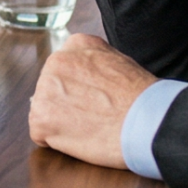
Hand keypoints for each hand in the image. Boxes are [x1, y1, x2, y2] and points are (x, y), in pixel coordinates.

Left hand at [26, 33, 158, 169]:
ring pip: (45, 112)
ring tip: (91, 126)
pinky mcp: (40, 119)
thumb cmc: (141, 98)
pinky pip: (41, 134)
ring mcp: (44, 90)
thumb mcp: (118, 61)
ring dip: (62, 123)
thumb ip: (93, 62)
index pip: (65, 71)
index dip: (81, 91)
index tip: (97, 100)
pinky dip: (58, 141)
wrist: (147, 121)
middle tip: (95, 116)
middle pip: (52, 91)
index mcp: (75, 46)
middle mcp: (55, 62)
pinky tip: (82, 138)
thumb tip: (82, 76)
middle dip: (68, 106)